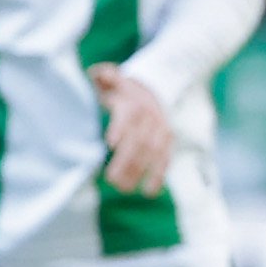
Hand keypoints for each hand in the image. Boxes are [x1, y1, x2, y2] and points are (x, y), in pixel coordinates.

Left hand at [89, 62, 175, 194]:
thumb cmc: (121, 87)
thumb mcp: (110, 76)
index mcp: (133, 101)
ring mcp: (160, 129)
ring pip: (152, 153)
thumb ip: (104, 75)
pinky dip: (159, 176)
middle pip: (139, 140)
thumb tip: (98, 74)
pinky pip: (166, 158)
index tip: (111, 143)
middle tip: (111, 180)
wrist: (154, 85)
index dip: (120, 127)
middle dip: (126, 162)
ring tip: (125, 190)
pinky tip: (149, 191)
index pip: (128, 115)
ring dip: (140, 172)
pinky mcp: (167, 139)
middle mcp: (149, 116)